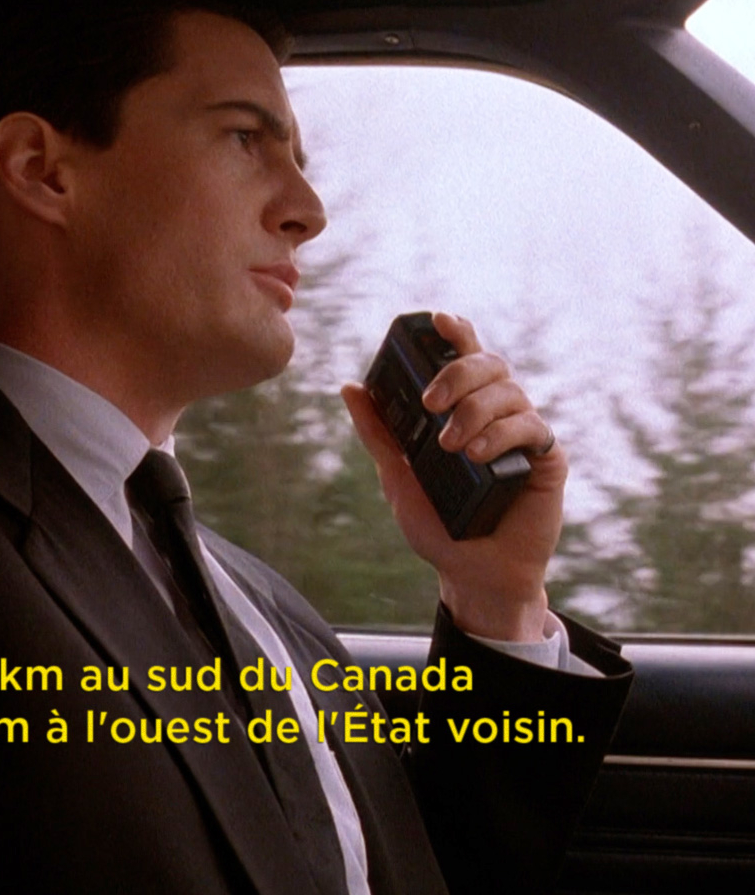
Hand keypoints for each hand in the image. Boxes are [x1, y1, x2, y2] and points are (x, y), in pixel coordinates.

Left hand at [342, 312, 566, 641]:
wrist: (472, 575)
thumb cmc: (438, 527)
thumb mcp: (397, 476)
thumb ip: (378, 433)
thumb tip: (349, 387)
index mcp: (464, 411)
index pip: (465, 358)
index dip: (456, 333)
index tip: (437, 319)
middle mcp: (496, 415)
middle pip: (490, 364)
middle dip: (458, 373)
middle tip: (432, 403)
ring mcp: (523, 434)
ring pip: (510, 391)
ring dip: (475, 410)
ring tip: (452, 446)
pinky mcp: (545, 459)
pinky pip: (531, 426)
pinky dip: (502, 433)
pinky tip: (478, 454)